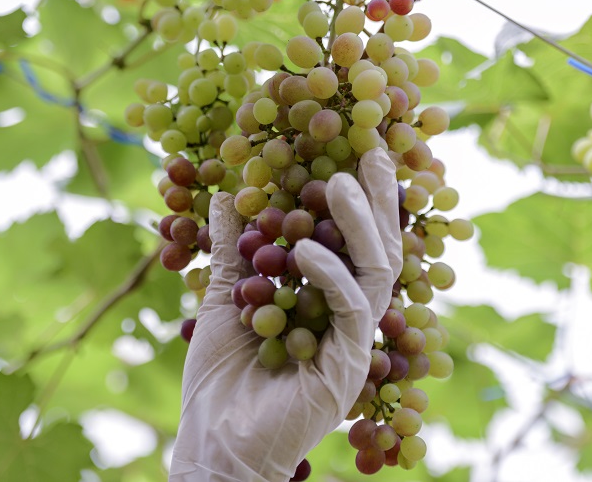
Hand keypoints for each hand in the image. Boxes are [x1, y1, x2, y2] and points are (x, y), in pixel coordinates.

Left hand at [170, 148, 402, 481]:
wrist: (215, 442)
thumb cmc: (221, 379)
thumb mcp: (225, 297)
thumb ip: (235, 248)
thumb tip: (232, 193)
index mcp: (326, 302)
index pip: (353, 242)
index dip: (359, 200)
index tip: (353, 152)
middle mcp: (348, 318)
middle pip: (377, 249)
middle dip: (377, 200)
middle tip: (370, 150)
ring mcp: (353, 342)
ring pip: (375, 272)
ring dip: (360, 225)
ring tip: (337, 182)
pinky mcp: (349, 366)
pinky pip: (351, 309)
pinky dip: (331, 273)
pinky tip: (305, 247)